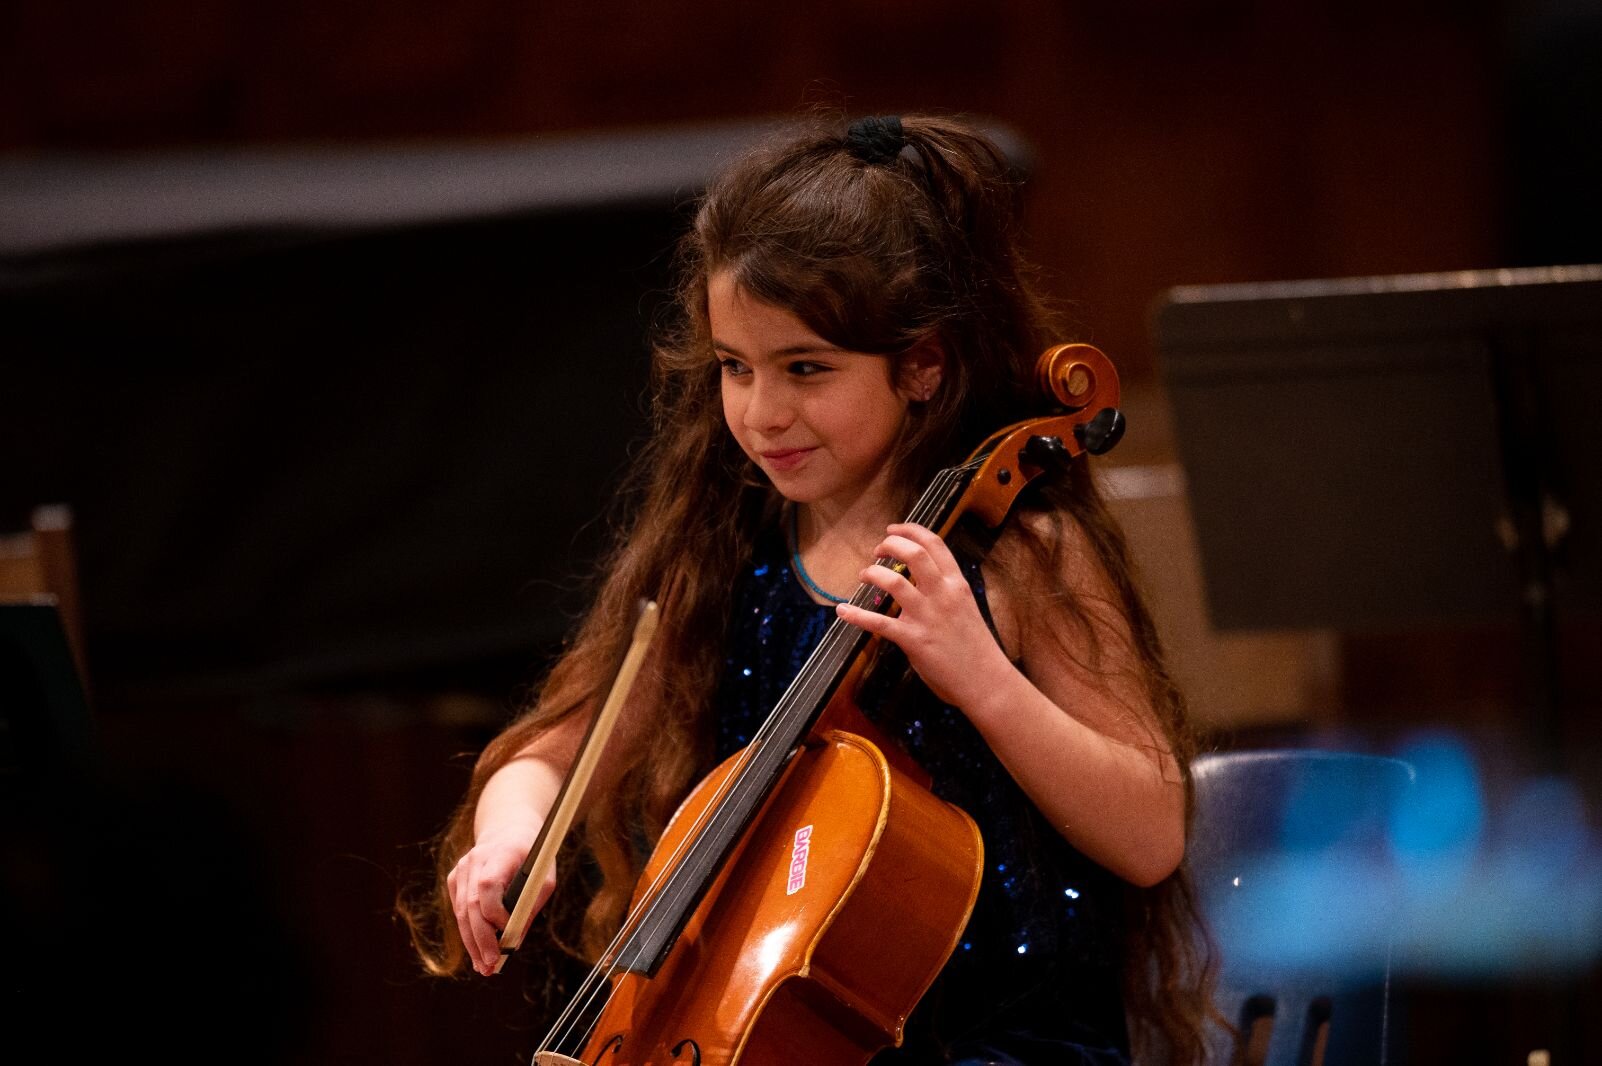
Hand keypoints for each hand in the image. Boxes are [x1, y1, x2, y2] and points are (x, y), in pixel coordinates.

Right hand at [447, 823, 555, 975]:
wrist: (509, 830)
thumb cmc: (532, 856)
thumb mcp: (544, 876)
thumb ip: (532, 905)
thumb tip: (515, 941)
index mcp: (500, 852)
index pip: (488, 885)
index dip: (496, 912)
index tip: (509, 931)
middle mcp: (474, 860)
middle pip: (470, 905)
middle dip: (481, 938)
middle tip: (490, 965)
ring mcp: (461, 869)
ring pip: (461, 912)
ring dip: (472, 943)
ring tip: (483, 968)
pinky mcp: (454, 879)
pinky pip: (459, 910)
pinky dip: (468, 932)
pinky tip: (478, 951)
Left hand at [834, 522, 1014, 711]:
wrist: (986, 681)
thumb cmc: (975, 648)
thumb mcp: (966, 608)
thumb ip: (945, 593)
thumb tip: (921, 583)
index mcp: (957, 584)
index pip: (935, 544)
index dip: (910, 531)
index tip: (893, 529)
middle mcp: (943, 594)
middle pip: (914, 554)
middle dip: (890, 545)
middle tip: (877, 550)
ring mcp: (927, 616)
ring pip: (893, 581)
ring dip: (872, 573)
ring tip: (864, 575)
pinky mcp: (914, 640)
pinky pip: (878, 623)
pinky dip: (856, 615)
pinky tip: (842, 611)